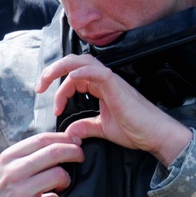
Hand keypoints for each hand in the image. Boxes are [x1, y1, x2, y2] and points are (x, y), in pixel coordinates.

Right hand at [0, 131, 84, 196]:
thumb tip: (60, 141)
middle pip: (55, 152)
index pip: (43, 139)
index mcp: (10, 157)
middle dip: (74, 152)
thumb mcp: (6, 166)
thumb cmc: (0, 190)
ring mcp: (19, 190)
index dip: (64, 137)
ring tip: (61, 185)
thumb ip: (28, 154)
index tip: (76, 140)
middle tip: (80, 157)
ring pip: (58, 174)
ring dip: (66, 179)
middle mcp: (14, 171)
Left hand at [35, 53, 192, 165]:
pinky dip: (81, 71)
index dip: (61, 90)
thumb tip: (69, 131)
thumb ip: (85, 127)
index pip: (75, 78)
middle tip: (40, 86)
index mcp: (102, 87)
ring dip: (61, 68)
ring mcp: (111, 81)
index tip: (56, 110)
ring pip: (82, 61)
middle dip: (53, 71)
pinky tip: (71, 79)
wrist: (155, 135)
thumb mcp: (102, 129)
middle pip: (75, 62)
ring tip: (46, 80)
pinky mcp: (116, 86)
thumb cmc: (135, 130)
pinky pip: (97, 71)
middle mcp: (105, 80)